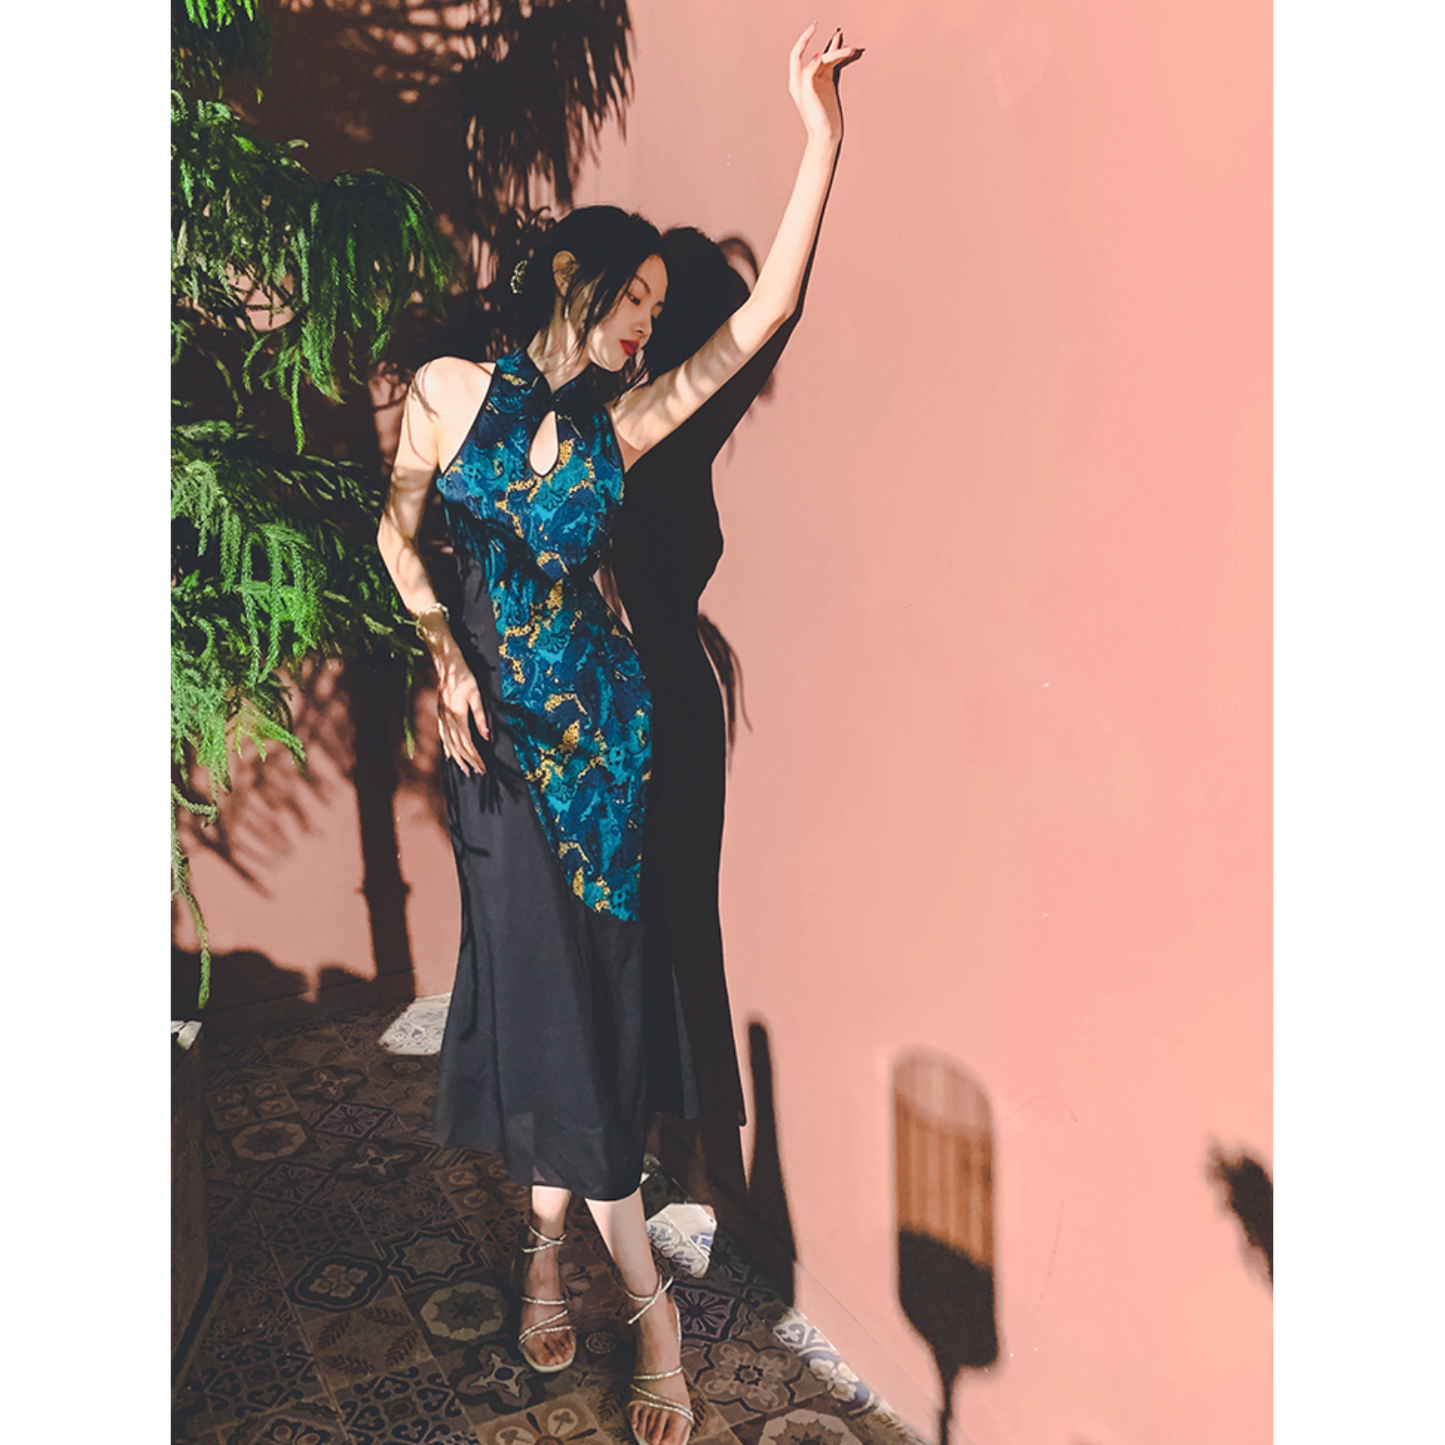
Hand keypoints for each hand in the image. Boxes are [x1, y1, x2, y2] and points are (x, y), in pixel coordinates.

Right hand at [436, 660, 489, 775]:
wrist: (447, 666)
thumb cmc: (464, 677)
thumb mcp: (476, 695)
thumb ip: (480, 717)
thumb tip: (486, 736)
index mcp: (458, 716)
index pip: (468, 743)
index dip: (475, 757)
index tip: (483, 767)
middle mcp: (448, 720)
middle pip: (458, 747)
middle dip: (468, 761)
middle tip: (477, 773)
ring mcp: (442, 718)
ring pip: (449, 744)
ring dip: (457, 758)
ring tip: (465, 770)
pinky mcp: (440, 715)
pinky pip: (443, 736)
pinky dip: (447, 748)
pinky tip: (449, 755)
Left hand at [789, 23, 861, 147]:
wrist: (825, 136)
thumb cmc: (815, 121)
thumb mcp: (808, 96)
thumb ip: (809, 74)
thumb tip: (817, 56)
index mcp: (797, 82)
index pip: (797, 54)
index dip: (804, 39)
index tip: (814, 28)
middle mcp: (805, 80)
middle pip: (817, 57)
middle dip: (830, 49)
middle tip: (842, 40)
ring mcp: (817, 82)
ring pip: (827, 61)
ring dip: (838, 53)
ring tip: (850, 48)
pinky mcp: (827, 85)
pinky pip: (833, 67)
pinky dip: (839, 58)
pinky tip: (845, 51)